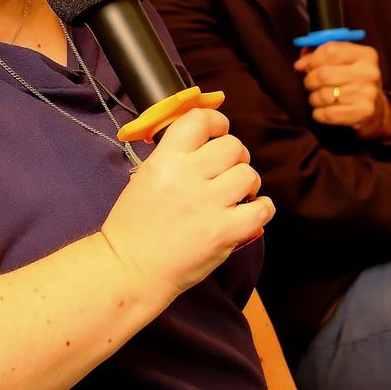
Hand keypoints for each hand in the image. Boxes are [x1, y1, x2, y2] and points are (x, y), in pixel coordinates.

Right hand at [99, 109, 275, 302]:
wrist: (129, 269)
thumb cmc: (133, 225)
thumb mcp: (145, 177)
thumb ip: (174, 156)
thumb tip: (204, 141)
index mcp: (165, 160)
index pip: (200, 120)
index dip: (216, 122)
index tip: (218, 132)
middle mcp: (189, 177)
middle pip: (233, 146)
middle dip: (234, 157)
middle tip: (226, 172)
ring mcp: (209, 205)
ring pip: (249, 175)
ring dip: (246, 183)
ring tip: (235, 195)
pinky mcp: (225, 232)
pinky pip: (261, 209)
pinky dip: (260, 208)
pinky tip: (249, 212)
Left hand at [294, 42, 390, 140]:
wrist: (375, 109)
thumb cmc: (352, 81)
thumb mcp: (341, 62)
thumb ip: (317, 56)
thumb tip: (299, 65)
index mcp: (365, 54)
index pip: (330, 50)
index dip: (313, 60)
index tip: (310, 66)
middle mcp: (368, 72)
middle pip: (323, 74)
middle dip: (310, 81)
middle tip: (311, 84)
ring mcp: (367, 93)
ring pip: (322, 95)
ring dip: (314, 98)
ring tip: (320, 97)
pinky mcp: (362, 113)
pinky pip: (326, 114)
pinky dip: (318, 113)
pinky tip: (324, 110)